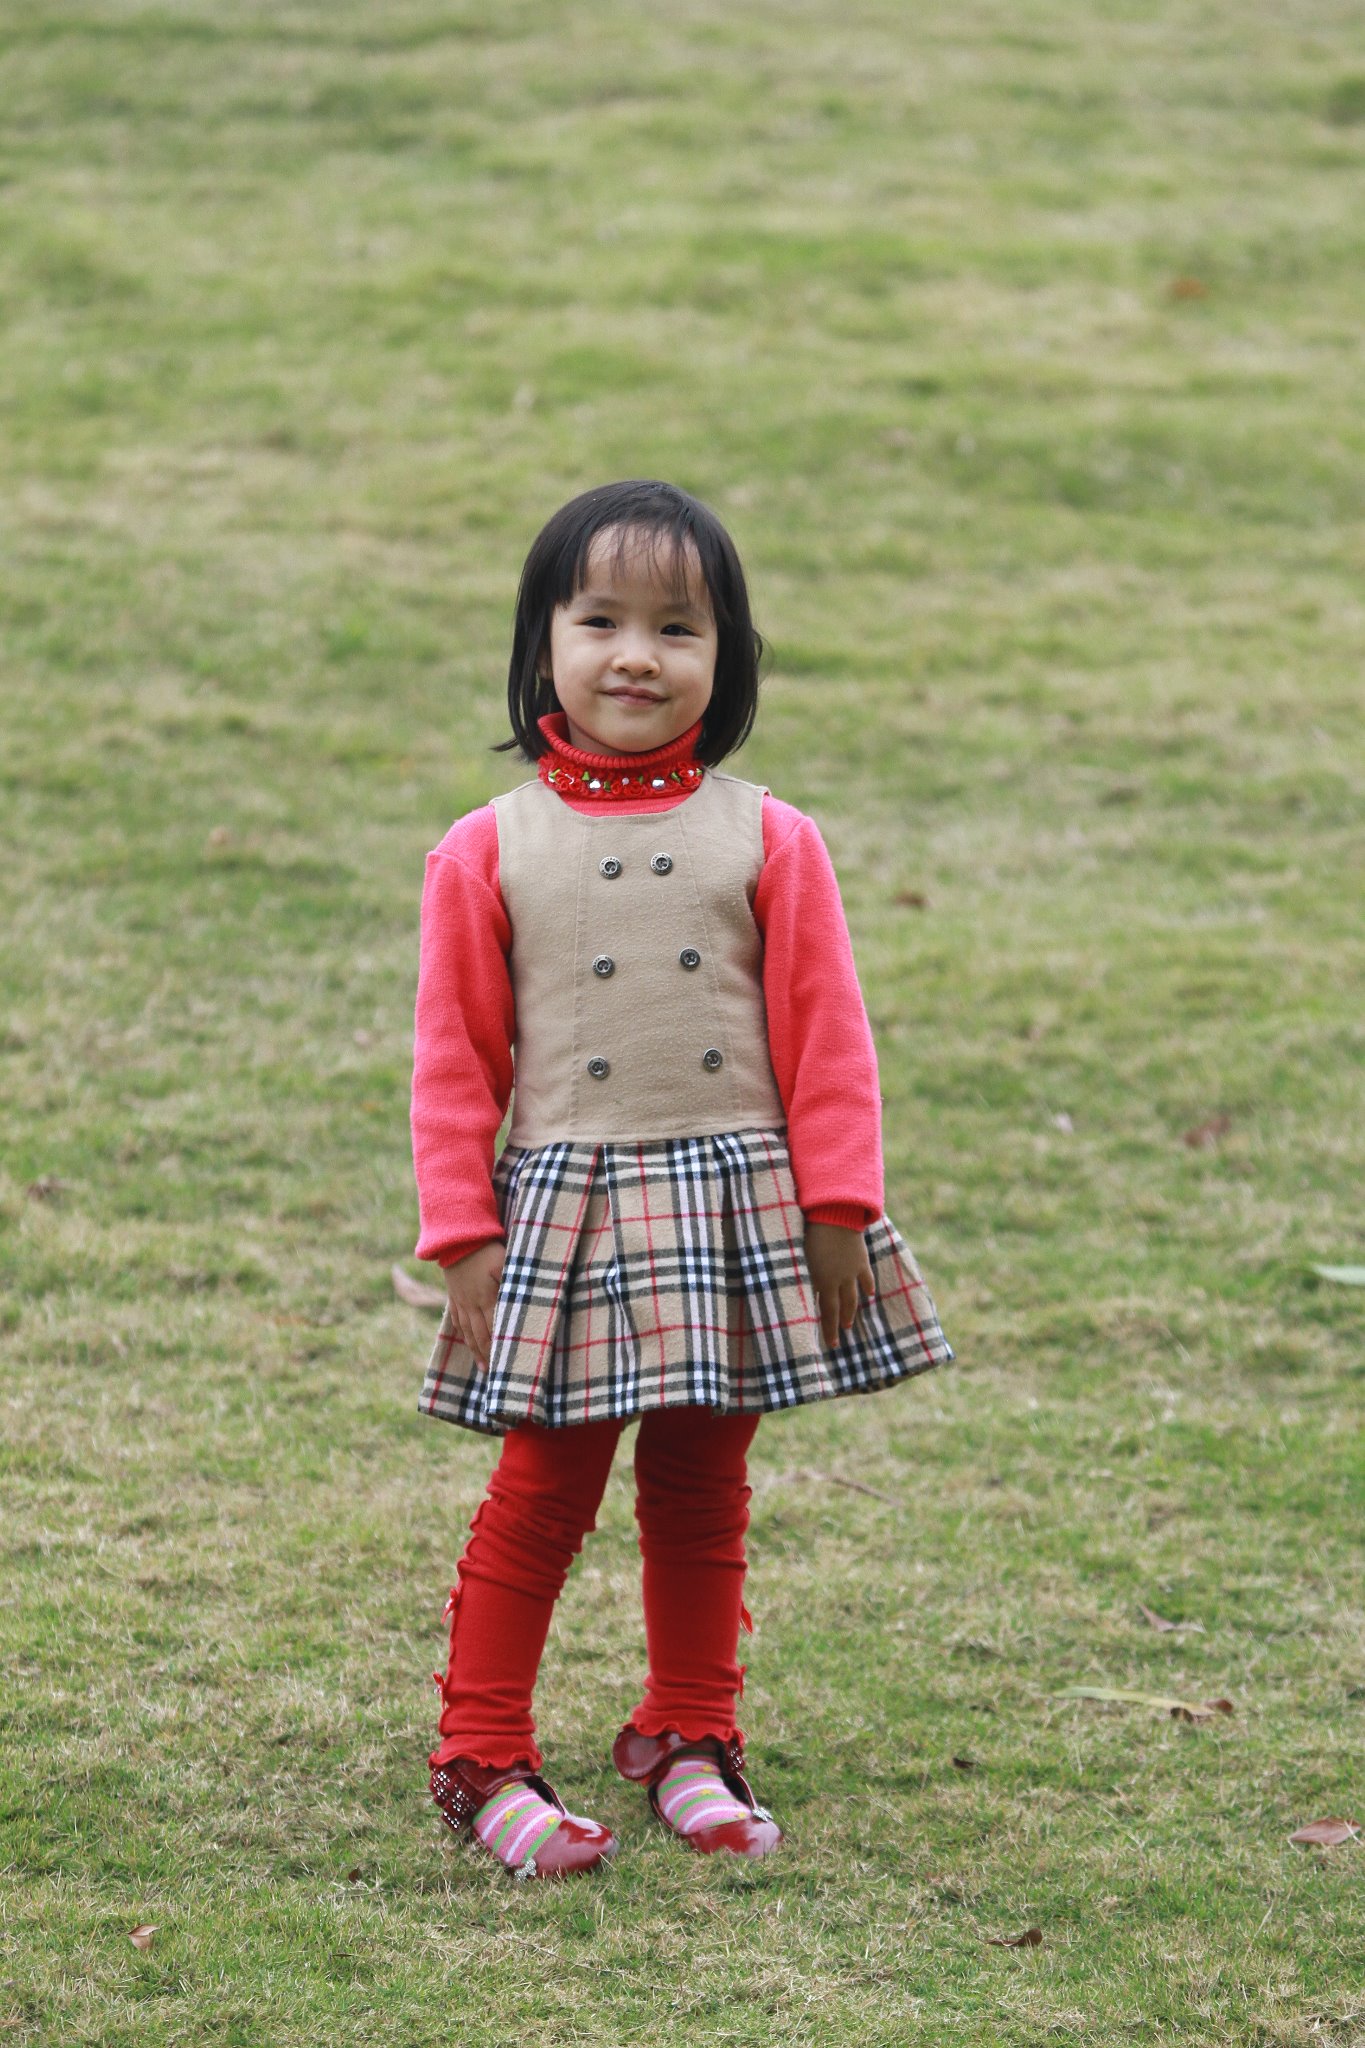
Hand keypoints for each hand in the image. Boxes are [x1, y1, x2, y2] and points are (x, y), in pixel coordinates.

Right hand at [442, 1240, 504, 1366]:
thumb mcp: (504, 1263)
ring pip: (467, 1332)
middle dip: (488, 1356)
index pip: (495, 1331)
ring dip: (475, 1351)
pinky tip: (467, 1340)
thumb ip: (513, 1283)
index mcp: (486, 1298)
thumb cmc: (485, 1248)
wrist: (455, 1237)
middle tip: (495, 1376)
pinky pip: (457, 1320)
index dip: (500, 1349)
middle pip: (480, 1336)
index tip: (506, 1365)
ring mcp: (460, 1301)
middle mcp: (471, 1304)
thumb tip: (522, 1301)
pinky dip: (463, 1334)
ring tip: (482, 1367)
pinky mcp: (453, 1295)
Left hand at [804, 1221, 874, 1349]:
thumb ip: (802, 1278)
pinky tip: (869, 1294)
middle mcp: (839, 1280)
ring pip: (854, 1296)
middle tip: (838, 1340)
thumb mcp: (801, 1259)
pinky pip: (866, 1277)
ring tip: (850, 1322)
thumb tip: (800, 1295)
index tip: (830, 1344)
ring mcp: (852, 1271)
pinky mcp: (861, 1259)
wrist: (835, 1215)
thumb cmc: (811, 1234)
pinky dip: (868, 1286)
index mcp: (823, 1282)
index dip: (828, 1329)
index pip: (826, 1312)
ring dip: (852, 1311)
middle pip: (841, 1308)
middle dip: (839, 1325)